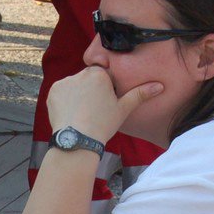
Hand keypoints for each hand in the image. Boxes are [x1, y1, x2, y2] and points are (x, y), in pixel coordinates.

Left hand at [45, 67, 162, 145]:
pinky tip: (70, 113)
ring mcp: (65, 82)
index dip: (105, 90)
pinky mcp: (53, 91)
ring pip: (74, 85)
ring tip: (81, 113)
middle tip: (92, 111)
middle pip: (87, 79)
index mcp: (99, 74)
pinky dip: (64, 101)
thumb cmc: (102, 125)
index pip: (104, 76)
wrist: (77, 140)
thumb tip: (160, 86)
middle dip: (90, 91)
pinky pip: (60, 92)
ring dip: (76, 95)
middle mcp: (81, 73)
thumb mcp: (123, 109)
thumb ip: (140, 94)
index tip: (104, 104)